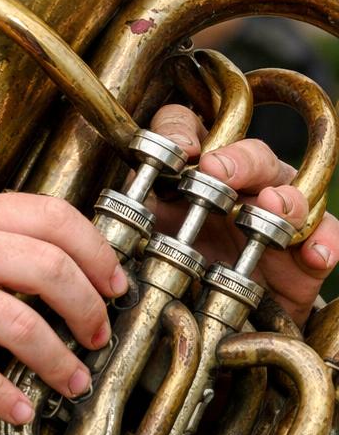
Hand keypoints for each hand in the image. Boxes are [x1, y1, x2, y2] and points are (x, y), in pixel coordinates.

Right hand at [0, 193, 128, 424]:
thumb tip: (53, 265)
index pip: (51, 213)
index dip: (96, 248)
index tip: (116, 280)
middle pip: (50, 265)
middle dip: (90, 306)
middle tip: (99, 334)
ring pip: (23, 321)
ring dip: (61, 360)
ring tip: (74, 381)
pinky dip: (6, 394)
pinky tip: (19, 408)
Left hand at [149, 104, 338, 324]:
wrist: (208, 311)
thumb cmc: (172, 259)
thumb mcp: (142, 229)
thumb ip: (131, 210)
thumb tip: (117, 210)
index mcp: (189, 164)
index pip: (187, 123)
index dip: (181, 128)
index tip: (176, 149)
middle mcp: (237, 178)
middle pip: (248, 151)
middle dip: (235, 159)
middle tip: (217, 171)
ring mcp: (274, 210)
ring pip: (291, 187)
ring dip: (283, 195)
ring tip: (270, 207)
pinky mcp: (303, 250)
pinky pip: (325, 234)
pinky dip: (324, 241)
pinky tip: (313, 254)